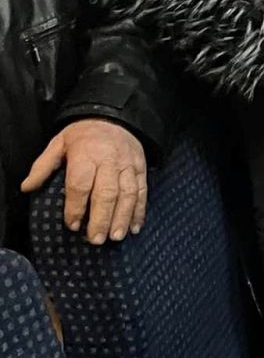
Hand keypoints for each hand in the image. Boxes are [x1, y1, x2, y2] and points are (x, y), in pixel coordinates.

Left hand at [21, 119, 147, 243]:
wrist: (114, 117)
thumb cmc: (83, 135)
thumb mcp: (58, 143)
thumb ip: (43, 166)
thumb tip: (27, 187)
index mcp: (86, 154)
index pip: (81, 184)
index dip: (76, 207)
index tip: (73, 225)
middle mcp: (110, 160)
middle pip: (107, 192)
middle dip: (101, 218)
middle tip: (96, 239)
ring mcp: (128, 165)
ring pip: (128, 193)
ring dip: (122, 217)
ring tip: (116, 237)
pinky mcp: (141, 168)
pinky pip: (142, 191)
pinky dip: (140, 210)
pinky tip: (135, 227)